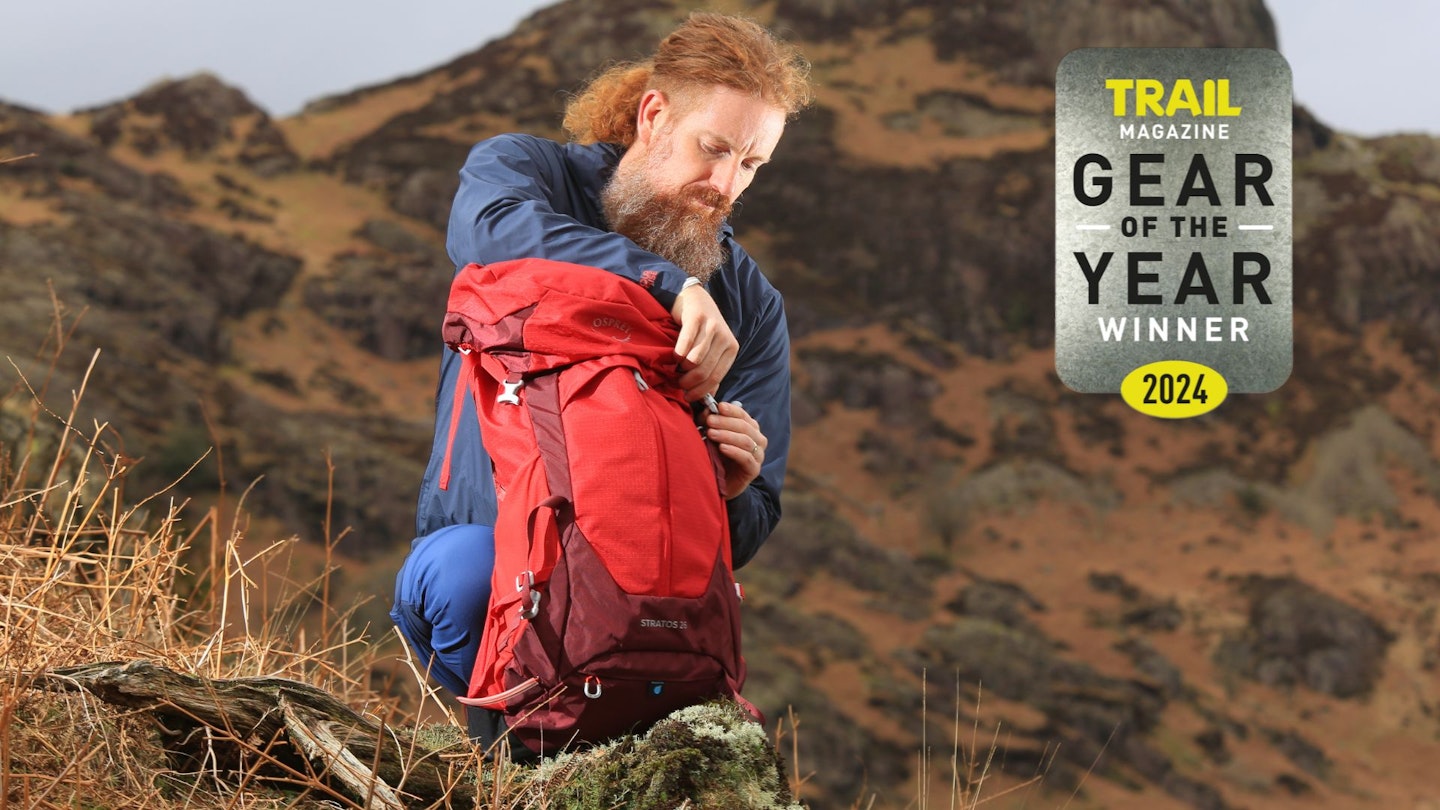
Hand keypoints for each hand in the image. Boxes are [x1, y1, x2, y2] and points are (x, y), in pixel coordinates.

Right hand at [671, 283, 738, 401]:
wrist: (695, 297)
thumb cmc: (702, 329)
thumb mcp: (712, 349)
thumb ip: (712, 370)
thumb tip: (708, 397)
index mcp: (732, 348)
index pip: (717, 377)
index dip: (701, 391)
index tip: (688, 397)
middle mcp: (725, 337)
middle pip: (705, 370)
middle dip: (689, 382)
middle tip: (679, 384)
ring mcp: (712, 327)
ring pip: (695, 360)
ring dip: (682, 369)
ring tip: (676, 369)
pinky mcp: (697, 318)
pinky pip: (685, 344)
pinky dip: (677, 354)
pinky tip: (674, 356)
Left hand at [704, 400, 766, 499]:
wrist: (718, 483)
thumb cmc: (716, 456)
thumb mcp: (712, 436)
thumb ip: (710, 423)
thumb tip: (707, 411)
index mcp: (750, 429)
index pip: (743, 415)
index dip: (731, 410)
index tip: (718, 406)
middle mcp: (758, 440)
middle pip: (745, 427)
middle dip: (725, 422)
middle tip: (709, 421)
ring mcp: (758, 455)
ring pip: (746, 441)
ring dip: (727, 435)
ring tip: (711, 433)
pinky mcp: (754, 470)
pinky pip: (746, 458)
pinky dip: (734, 451)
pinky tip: (722, 448)